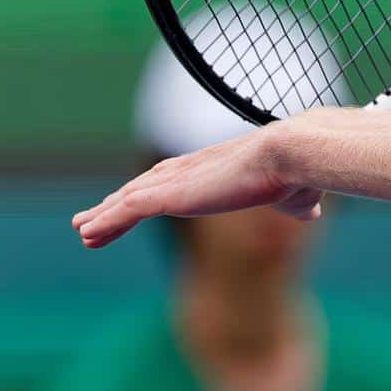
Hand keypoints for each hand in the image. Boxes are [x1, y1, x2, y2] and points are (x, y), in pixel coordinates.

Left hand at [72, 125, 321, 246]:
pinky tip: (88, 234)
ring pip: (127, 201)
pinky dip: (106, 222)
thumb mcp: (294, 194)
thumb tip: (309, 209)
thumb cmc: (299, 172)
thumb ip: (293, 203)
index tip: (134, 205)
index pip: (173, 182)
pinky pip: (126, 211)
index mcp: (215, 170)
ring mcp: (176, 183)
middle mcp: (188, 172)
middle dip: (116, 204)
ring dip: (103, 216)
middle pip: (142, 188)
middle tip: (91, 218)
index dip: (152, 194)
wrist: (292, 156)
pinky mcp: (169, 196)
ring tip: (81, 230)